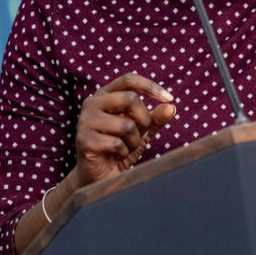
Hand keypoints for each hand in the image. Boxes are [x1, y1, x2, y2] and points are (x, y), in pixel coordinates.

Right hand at [74, 73, 176, 187]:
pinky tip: (116, 155)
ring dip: (134, 140)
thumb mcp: (142, 129)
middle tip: (143, 133)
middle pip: (130, 99)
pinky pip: (116, 143)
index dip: (150, 86)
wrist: (100, 175)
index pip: (129, 79)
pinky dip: (124, 152)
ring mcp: (85, 121)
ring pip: (126, 125)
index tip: (169, 99)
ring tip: (126, 146)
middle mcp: (92, 103)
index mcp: (105, 94)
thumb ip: (155, 117)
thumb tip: (171, 107)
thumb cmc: (121, 147)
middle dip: (145, 119)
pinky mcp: (84, 141)